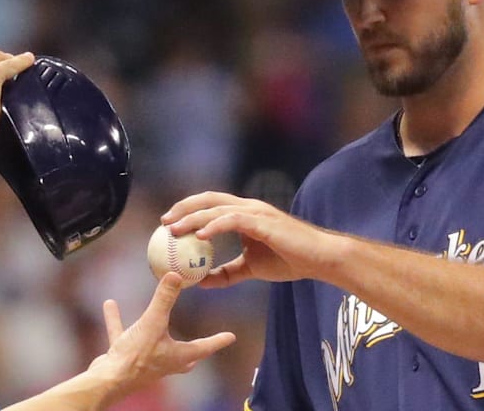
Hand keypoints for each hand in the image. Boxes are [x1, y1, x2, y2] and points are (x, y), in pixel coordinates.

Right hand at [87, 273, 235, 403]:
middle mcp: (164, 361)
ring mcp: (144, 362)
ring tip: (153, 314)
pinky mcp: (124, 359)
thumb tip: (176, 274)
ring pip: (153, 345)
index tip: (231, 337)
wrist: (107, 380)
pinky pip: (123, 336)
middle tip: (199, 345)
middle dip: (190, 350)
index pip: (204, 347)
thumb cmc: (136, 356)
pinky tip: (111, 305)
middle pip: (183, 357)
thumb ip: (165, 299)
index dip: (218, 340)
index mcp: (178, 356)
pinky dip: (118, 322)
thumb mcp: (153, 322)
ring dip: (151, 328)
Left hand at [161, 191, 334, 286]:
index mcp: (244, 215)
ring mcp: (255, 212)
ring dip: (192, 217)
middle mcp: (248, 207)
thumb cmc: (289, 260)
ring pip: (216, 208)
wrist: (318, 259)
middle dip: (183, 208)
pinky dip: (214, 225)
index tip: (168, 225)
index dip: (187, 211)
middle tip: (164, 223)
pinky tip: (200, 235)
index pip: (210, 206)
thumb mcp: (251, 268)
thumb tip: (201, 283)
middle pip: (207, 200)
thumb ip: (227, 273)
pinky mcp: (263, 221)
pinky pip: (232, 219)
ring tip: (175, 229)